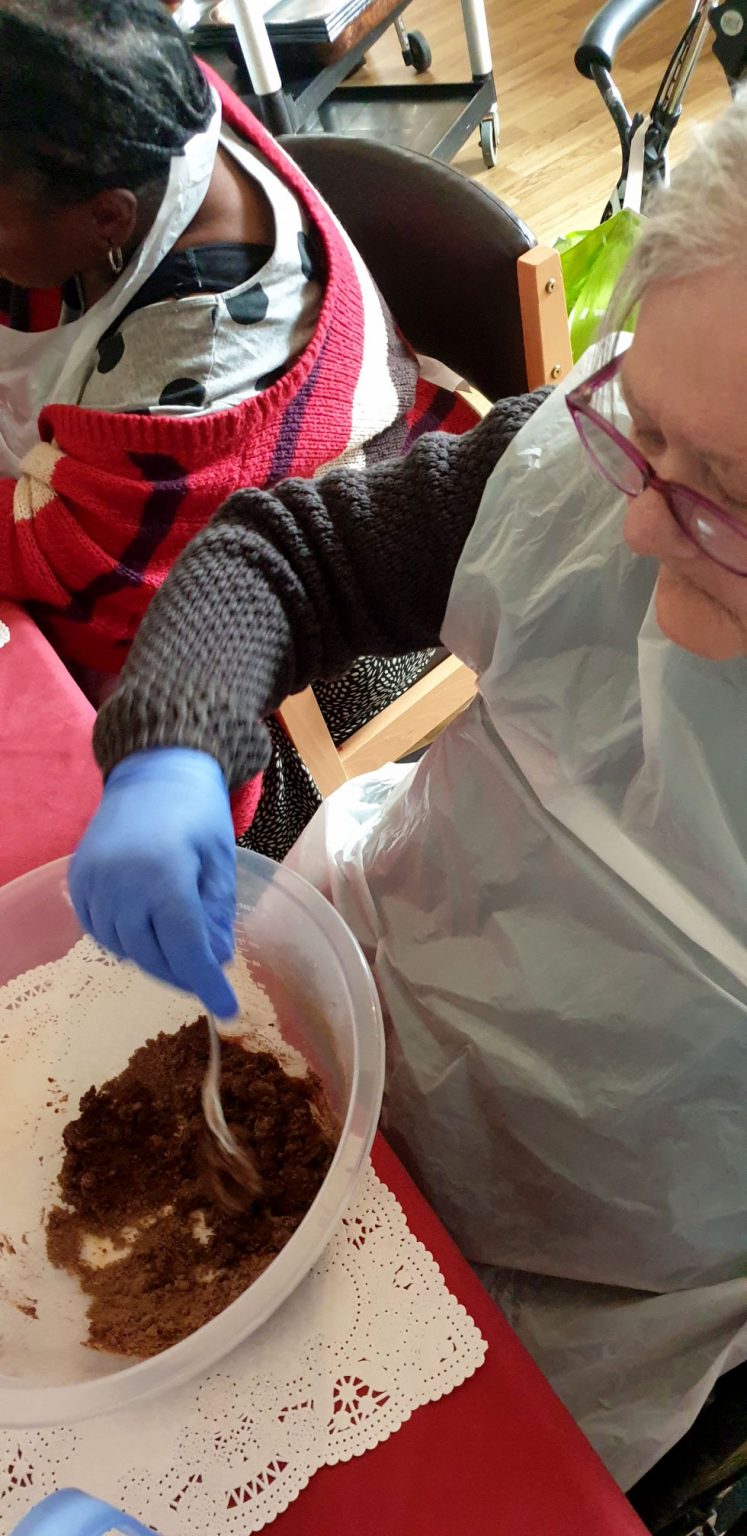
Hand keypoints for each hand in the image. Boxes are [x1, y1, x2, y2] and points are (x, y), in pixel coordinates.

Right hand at [69, 748, 237, 1016]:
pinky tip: (146, 931)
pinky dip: (124, 940)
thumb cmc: (196, 813)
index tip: (227, 1009)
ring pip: (124, 948)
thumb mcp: (219, 859)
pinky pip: (99, 930)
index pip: (186, 947)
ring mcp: (93, 882)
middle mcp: (121, 882)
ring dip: (154, 958)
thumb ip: (216, 912)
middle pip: (152, 955)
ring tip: (178, 948)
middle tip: (205, 975)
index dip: (207, 983)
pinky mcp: (77, 880)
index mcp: (164, 874)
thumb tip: (215, 960)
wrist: (151, 770)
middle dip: (182, 973)